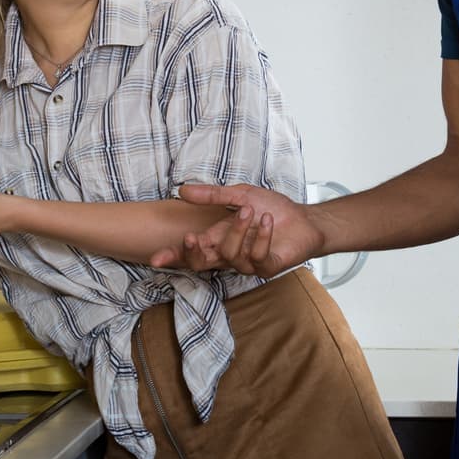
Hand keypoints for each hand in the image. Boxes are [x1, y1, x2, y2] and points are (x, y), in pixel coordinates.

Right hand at [149, 183, 323, 277]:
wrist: (302, 218)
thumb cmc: (270, 208)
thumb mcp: (240, 195)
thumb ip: (212, 195)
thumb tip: (182, 190)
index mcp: (218, 238)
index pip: (191, 251)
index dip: (173, 256)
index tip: (156, 259)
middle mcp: (229, 254)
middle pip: (201, 264)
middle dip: (195, 251)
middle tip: (192, 236)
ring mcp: (248, 263)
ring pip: (230, 255)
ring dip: (239, 230)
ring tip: (251, 211)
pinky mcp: (267, 268)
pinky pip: (257, 258)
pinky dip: (261, 237)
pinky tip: (267, 222)